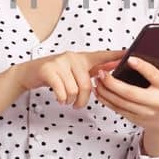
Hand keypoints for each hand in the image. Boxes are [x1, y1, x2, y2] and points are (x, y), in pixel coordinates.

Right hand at [11, 49, 125, 108]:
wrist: (29, 72)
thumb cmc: (55, 74)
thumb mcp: (74, 70)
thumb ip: (91, 71)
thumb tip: (110, 73)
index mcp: (82, 58)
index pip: (102, 55)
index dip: (116, 55)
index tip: (129, 53)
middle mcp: (72, 57)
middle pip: (86, 84)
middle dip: (83, 99)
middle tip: (77, 105)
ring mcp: (60, 62)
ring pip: (74, 90)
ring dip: (70, 100)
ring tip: (66, 100)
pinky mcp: (48, 69)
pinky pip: (62, 91)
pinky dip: (61, 99)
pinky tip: (59, 98)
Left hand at [91, 56, 158, 132]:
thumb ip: (152, 70)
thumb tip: (130, 57)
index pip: (153, 75)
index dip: (142, 67)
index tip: (129, 59)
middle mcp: (157, 101)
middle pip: (131, 92)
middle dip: (113, 83)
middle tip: (102, 73)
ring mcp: (146, 112)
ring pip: (120, 102)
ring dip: (106, 91)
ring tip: (98, 80)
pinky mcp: (135, 119)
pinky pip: (117, 109)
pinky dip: (106, 100)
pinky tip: (99, 92)